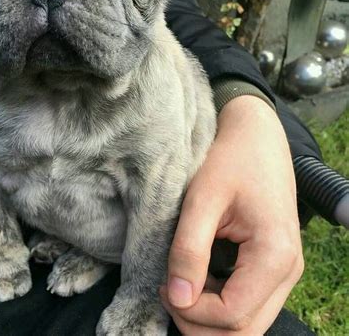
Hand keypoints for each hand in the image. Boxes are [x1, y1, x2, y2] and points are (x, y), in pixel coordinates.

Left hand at [161, 95, 303, 334]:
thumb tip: (177, 298)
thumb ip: (189, 250)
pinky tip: (197, 279)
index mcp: (274, 255)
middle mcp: (288, 270)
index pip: (232, 316)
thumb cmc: (230, 160)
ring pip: (247, 322)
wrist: (256, 135)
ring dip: (209, 318)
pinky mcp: (273, 264)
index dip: (191, 312)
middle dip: (199, 324)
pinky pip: (249, 302)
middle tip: (168, 293)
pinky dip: (219, 305)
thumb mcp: (202, 200)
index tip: (163, 287)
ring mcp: (284, 270)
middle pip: (244, 330)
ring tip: (179, 287)